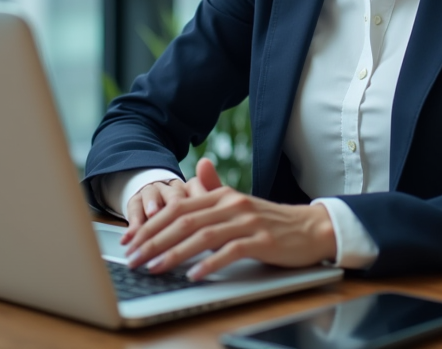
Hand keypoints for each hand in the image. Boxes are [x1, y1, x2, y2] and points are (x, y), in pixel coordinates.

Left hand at [124, 158, 336, 279]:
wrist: (311, 228)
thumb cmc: (270, 220)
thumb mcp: (239, 202)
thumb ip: (215, 188)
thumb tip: (199, 166)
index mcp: (222, 195)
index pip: (178, 207)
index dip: (151, 224)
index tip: (131, 241)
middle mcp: (232, 204)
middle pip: (185, 221)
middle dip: (154, 240)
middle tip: (133, 257)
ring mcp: (247, 222)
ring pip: (203, 236)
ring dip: (174, 254)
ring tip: (155, 268)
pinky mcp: (262, 240)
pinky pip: (230, 252)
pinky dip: (209, 264)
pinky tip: (193, 275)